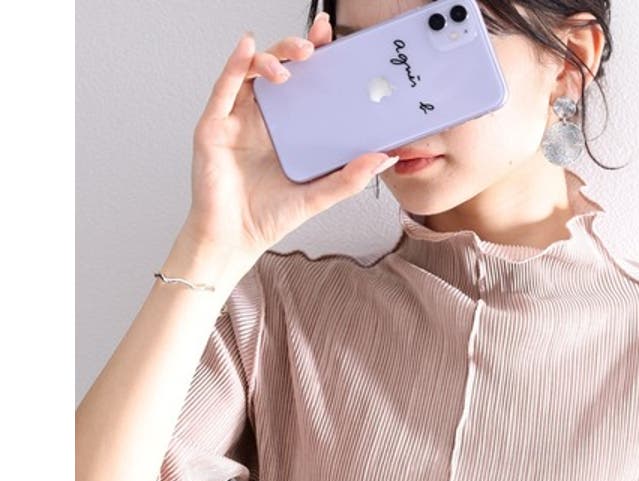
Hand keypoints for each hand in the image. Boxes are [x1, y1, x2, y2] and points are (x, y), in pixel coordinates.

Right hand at [182, 14, 396, 258]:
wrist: (235, 240)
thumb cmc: (269, 219)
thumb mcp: (319, 197)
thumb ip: (350, 178)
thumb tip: (384, 157)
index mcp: (288, 131)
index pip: (305, 84)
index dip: (317, 59)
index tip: (334, 41)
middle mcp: (263, 120)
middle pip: (280, 69)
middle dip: (296, 49)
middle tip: (317, 45)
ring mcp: (237, 120)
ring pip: (252, 72)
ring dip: (273, 58)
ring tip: (294, 62)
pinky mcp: (214, 126)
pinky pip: (224, 87)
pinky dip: (236, 64)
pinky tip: (248, 48)